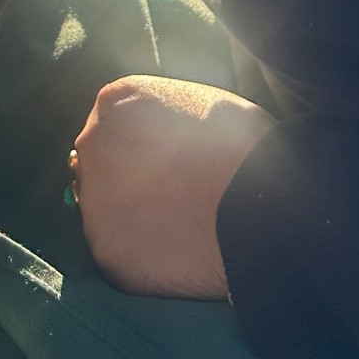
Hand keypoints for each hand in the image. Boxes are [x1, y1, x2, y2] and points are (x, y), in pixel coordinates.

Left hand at [72, 77, 274, 299]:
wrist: (264, 207)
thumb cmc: (244, 148)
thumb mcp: (196, 102)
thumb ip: (159, 116)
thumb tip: (155, 136)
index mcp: (115, 101)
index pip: (111, 126)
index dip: (138, 149)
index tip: (163, 166)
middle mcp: (93, 144)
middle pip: (99, 165)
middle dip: (126, 181)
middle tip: (168, 199)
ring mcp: (95, 200)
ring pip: (103, 211)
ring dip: (130, 219)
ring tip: (176, 228)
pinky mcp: (106, 251)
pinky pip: (117, 254)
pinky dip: (141, 258)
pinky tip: (175, 254)